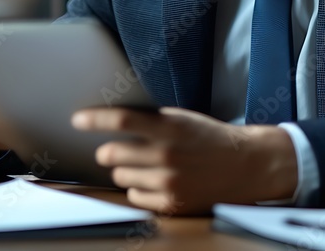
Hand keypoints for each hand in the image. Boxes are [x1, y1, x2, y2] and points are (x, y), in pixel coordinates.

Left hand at [71, 106, 297, 214]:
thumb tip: (114, 120)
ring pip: (122, 176)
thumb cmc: (210, 138)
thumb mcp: (183, 119)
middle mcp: (167, 155)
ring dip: (126, 170)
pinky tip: (156, 181)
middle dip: (108, 151)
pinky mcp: (172, 204)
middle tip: (113, 150)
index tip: (77, 119)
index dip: (95, 119)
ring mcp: (169, 182)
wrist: (247, 165)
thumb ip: (152, 121)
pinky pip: (135, 197)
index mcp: (170, 127)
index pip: (121, 120)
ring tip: (147, 165)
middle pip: (112, 153)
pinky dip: (139, 189)